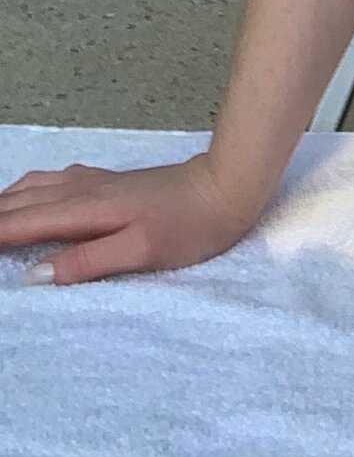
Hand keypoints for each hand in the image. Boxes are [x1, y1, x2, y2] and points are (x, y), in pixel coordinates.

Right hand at [0, 153, 264, 286]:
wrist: (228, 186)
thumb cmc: (190, 225)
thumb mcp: (140, 252)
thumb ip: (87, 262)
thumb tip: (34, 275)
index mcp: (84, 210)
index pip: (20, 224)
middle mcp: (81, 190)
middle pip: (19, 202)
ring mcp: (95, 181)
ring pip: (34, 187)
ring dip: (6, 202)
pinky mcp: (110, 180)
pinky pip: (52, 181)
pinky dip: (28, 191)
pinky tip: (30, 194)